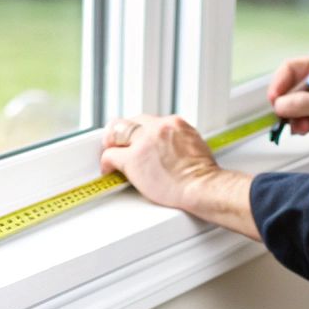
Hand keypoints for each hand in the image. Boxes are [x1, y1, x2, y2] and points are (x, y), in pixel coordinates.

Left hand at [99, 114, 259, 238]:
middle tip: (116, 143)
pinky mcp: (133, 158)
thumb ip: (177, 142)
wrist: (202, 188)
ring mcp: (145, 142)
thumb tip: (168, 149)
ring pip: (118, 133)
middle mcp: (159, 128)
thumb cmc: (202, 176)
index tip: (135, 138)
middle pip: (131, 121)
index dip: (138, 130)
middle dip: (122, 132)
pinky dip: (107, 162)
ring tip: (110, 154)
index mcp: (175, 124)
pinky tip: (108, 169)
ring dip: (114, 144)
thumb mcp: (194, 147)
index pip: (148, 120)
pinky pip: (110, 155)